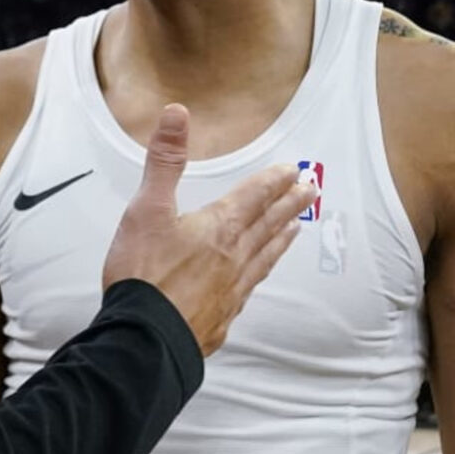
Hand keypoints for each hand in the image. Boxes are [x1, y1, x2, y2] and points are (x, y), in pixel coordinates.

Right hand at [101, 104, 314, 354]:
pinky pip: (248, 290)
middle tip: (311, 191)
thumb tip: (177, 116)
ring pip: (264, 257)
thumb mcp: (147, 208)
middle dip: (290, 205)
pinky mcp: (221, 317)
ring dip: (281, 239)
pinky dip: (258, 277)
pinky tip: (256, 279)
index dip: (273, 180)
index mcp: (218, 227)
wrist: (144, 338)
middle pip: (268, 225)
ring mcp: (231, 290)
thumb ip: (165, 161)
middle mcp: (233, 257)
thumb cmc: (144, 276)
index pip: (254, 196)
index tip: (293, 170)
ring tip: (295, 230)